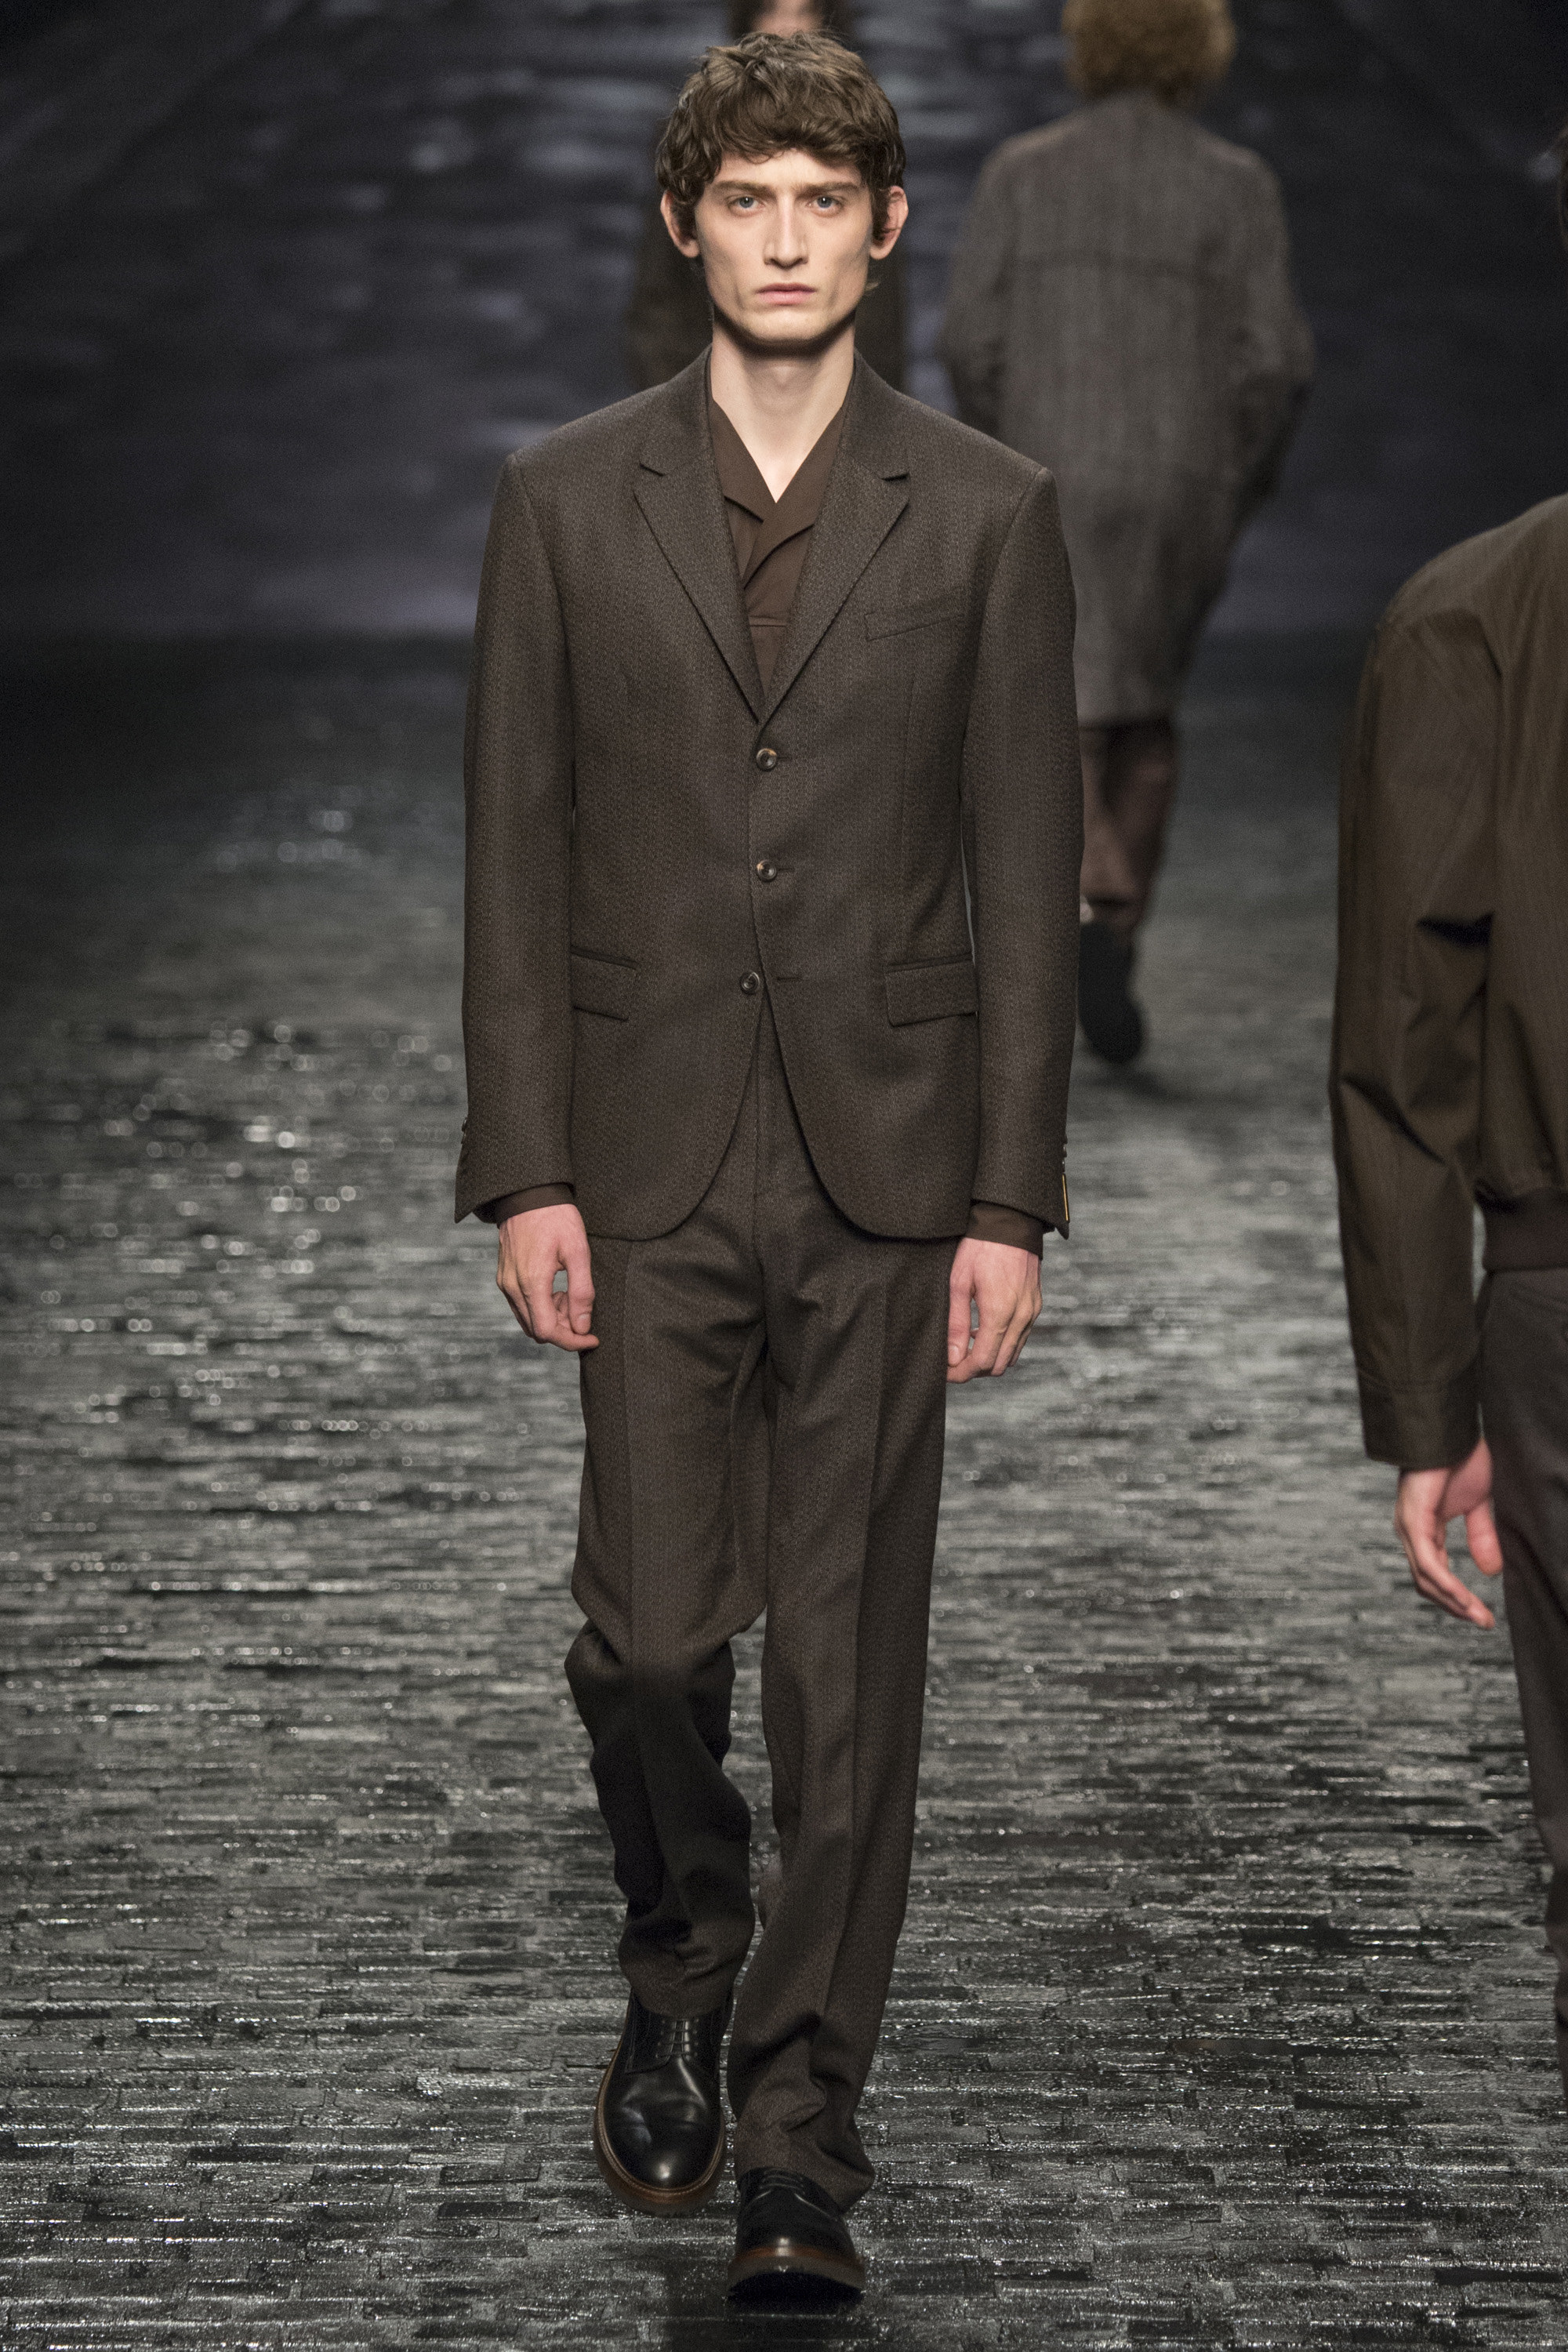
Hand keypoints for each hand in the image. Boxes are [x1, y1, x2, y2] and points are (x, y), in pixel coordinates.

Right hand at [496, 1203, 597, 1353]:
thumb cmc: (556, 1218)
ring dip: (551, 1319)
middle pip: (537, 1331)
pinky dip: (540, 1308)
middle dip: (563, 1329)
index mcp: (532, 1283)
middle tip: (582, 1310)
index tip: (592, 1337)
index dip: (572, 1341)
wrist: (528, 1194)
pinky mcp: (503, 1278)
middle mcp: (513, 1287)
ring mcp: (505, 1283)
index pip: (548, 1331)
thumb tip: (583, 1326)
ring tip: (568, 1296)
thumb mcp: (578, 1251)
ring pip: (528, 1320)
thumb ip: (582, 1292)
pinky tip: (554, 1289)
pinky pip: (521, 1306)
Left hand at [946, 1237, 1040, 1383]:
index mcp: (1000, 1313)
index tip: (945, 1372)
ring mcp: (1031, 1312)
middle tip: (952, 1362)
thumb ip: (955, 1322)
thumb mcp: (958, 1282)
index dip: (961, 1373)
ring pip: (1011, 1354)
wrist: (1010, 1221)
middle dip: (973, 1370)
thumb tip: (951, 1357)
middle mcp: (1021, 1317)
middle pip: (998, 1364)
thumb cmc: (980, 1248)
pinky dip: (1001, 1343)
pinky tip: (982, 1330)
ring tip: (964, 1345)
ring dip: (988, 1357)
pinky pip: (1020, 1338)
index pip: (981, 1361)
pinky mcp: (1035, 1306)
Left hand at [1393, 1439, 1501, 1627]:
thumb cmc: (1462, 1459)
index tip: (1482, 1616)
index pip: (1434, 1575)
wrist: (1452, 1430)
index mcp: (1423, 1530)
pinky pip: (1427, 1562)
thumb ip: (1481, 1537)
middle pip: (1426, 1583)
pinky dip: (1446, 1584)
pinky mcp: (1413, 1519)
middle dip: (1455, 1607)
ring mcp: (1408, 1526)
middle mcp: (1410, 1532)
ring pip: (1425, 1578)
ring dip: (1452, 1601)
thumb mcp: (1479, 1505)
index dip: (1456, 1598)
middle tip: (1483, 1623)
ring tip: (1478, 1617)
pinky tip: (1464, 1598)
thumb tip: (1490, 1572)